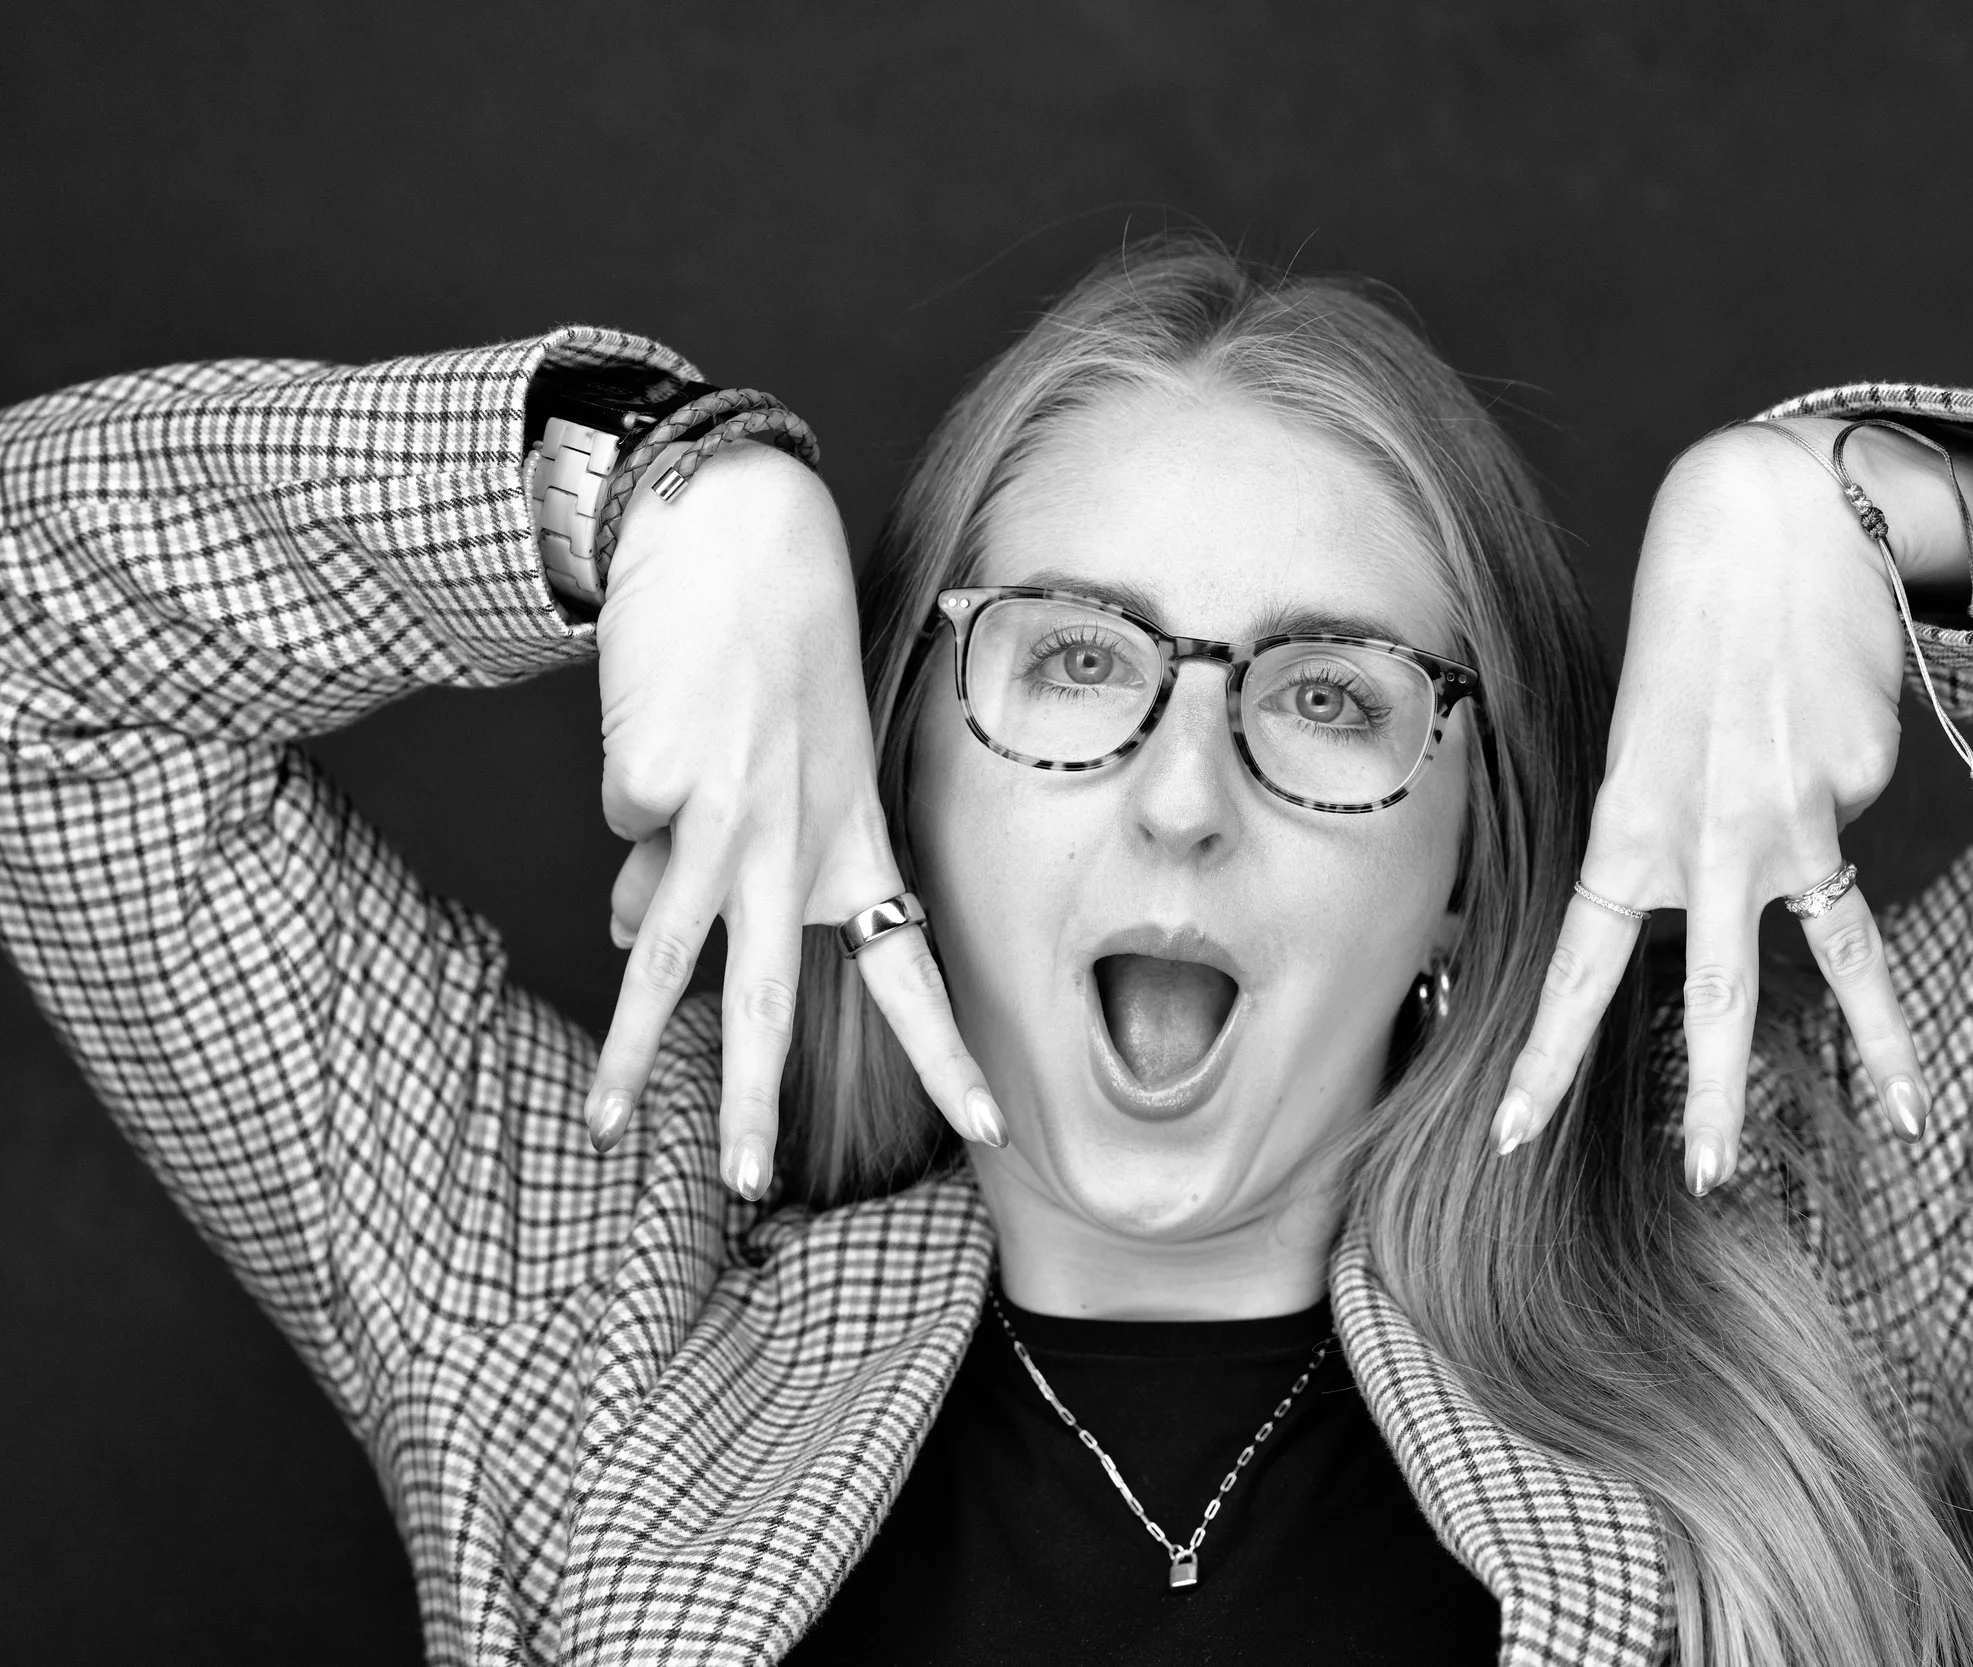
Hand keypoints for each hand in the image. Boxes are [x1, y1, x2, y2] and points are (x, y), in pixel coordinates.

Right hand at [581, 443, 1002, 1197]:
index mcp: (854, 837)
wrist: (738, 532)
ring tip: (610, 1124)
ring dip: (634, 1047)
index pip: (912, 967)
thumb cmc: (766, 654)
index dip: (948, 1053)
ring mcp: (723, 816)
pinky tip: (654, 725)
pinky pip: (619, 821)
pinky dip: (624, 790)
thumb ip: (713, 862)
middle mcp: (795, 840)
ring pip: (665, 954)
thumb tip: (623, 929)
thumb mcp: (779, 768)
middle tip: (751, 1186)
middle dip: (758, 1100)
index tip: (992, 1133)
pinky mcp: (654, 780)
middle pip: (776, 994)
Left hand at [1493, 420, 1930, 1190]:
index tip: (1506, 1137)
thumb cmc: (1688, 625)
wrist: (1780, 516)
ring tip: (1906, 1121)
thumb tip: (1726, 904)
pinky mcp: (1866, 787)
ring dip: (1880, 1048)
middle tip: (1715, 1183)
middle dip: (1721, 1103)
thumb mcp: (1636, 734)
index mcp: (1631, 826)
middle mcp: (1712, 841)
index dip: (1542, 1058)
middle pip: (1724, 999)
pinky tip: (1823, 702)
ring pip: (1843, 953)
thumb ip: (1662, 829)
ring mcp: (1799, 820)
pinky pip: (1851, 810)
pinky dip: (1840, 774)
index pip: (1580, 970)